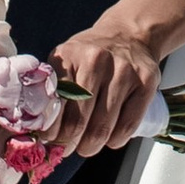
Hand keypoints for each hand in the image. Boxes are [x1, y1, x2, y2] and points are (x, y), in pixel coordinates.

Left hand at [51, 19, 165, 162]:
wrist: (129, 34)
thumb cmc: (92, 55)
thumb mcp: (66, 61)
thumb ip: (52, 90)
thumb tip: (39, 131)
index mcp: (70, 56)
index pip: (55, 106)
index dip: (51, 132)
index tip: (50, 142)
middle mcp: (97, 60)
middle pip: (78, 121)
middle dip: (70, 144)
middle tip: (68, 149)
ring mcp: (124, 71)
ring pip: (103, 128)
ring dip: (91, 146)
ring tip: (87, 146)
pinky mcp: (146, 82)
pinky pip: (127, 126)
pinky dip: (116, 141)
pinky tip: (110, 138)